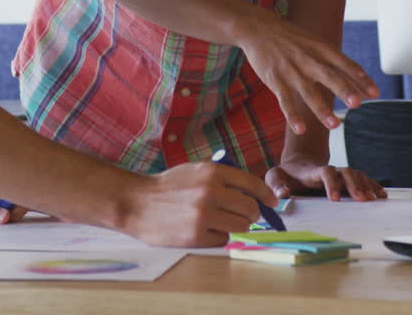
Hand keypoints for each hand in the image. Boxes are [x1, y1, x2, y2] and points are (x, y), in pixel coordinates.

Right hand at [123, 160, 275, 247]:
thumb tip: (253, 191)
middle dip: (252, 214)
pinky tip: (204, 229)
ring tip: (220, 221)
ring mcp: (204, 215)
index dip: (266, 195)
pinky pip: (223, 240)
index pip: (252, 184)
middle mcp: (211, 192)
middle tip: (245, 215)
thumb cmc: (169, 186)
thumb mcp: (196, 170)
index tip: (273, 203)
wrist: (138, 202)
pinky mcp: (197, 235)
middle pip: (250, 209)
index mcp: (212, 171)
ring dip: (236, 226)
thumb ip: (222, 177)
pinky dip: (219, 237)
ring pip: (240, 226)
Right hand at [238, 10, 378, 133]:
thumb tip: (359, 82)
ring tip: (335, 125)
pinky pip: (285, 100)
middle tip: (357, 104)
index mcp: (320, 48)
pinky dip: (293, 115)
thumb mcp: (313, 42)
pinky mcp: (275, 79)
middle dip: (343, 89)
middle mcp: (307, 58)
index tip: (375, 93)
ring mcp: (291, 69)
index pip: (344, 63)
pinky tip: (301, 129)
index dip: (359, 78)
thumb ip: (334, 62)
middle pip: (328, 75)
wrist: (257, 27)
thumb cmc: (290, 38)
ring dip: (321, 108)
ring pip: (308, 91)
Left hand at [265, 157, 386, 201]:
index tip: (334, 198)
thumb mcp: (276, 176)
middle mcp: (329, 170)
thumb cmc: (287, 175)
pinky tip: (381, 195)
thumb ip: (276, 183)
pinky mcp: (346, 180)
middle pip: (345, 172)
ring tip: (374, 200)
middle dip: (354, 185)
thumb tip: (282, 194)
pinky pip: (363, 179)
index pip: (324, 172)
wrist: (298, 166)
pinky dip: (372, 185)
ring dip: (366, 186)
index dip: (330, 183)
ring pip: (356, 175)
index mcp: (312, 171)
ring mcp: (340, 174)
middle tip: (362, 200)